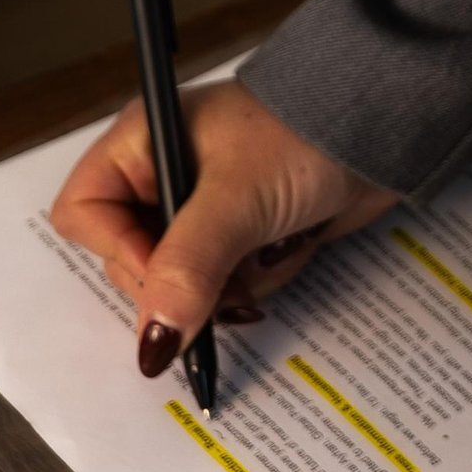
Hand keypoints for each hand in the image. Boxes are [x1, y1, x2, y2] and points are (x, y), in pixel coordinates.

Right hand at [50, 79, 394, 378]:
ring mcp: (205, 208)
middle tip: (232, 270)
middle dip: (187, 280)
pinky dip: (260, 276)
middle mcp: (164, 174)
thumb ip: (187, 268)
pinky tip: (290, 245)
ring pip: (183, 285)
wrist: (387, 127)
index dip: (119, 251)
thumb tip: (151, 343)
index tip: (168, 273)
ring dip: (232, 281)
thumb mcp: (238, 198)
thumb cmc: (305, 133)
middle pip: (133, 262)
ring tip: (271, 246)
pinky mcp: (244, 233)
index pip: (85, 215)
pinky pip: (227, 284)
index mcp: (143, 143)